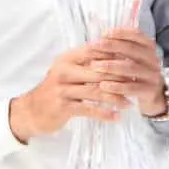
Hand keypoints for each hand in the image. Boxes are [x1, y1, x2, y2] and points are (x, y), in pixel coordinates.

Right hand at [8, 44, 130, 142]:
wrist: (31, 111)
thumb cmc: (54, 90)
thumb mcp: (67, 71)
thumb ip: (86, 63)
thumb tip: (114, 54)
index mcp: (67, 59)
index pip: (94, 51)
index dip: (114, 55)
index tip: (133, 61)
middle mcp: (64, 71)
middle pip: (98, 71)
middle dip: (119, 77)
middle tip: (136, 83)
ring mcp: (63, 89)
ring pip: (95, 91)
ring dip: (115, 97)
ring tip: (129, 102)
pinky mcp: (63, 106)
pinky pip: (89, 108)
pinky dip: (104, 113)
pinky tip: (116, 116)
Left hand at [91, 28, 166, 116]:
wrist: (153, 94)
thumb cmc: (135, 72)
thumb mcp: (130, 58)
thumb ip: (118, 48)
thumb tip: (97, 41)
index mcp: (149, 48)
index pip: (137, 35)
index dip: (120, 33)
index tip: (104, 34)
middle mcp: (153, 59)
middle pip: (132, 49)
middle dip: (111, 46)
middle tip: (94, 46)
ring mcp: (153, 75)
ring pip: (131, 67)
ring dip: (110, 65)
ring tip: (94, 65)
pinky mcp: (150, 91)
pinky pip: (131, 87)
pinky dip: (116, 86)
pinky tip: (103, 85)